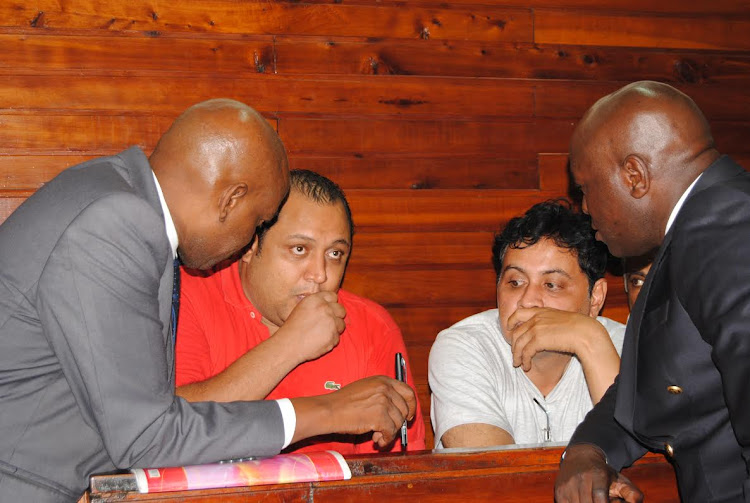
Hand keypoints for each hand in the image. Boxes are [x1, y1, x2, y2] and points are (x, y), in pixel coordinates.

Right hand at [276, 291, 345, 363]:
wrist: (289, 345)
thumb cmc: (293, 327)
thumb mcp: (302, 308)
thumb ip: (318, 304)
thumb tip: (334, 305)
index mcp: (316, 300)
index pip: (333, 296)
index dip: (331, 304)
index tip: (327, 310)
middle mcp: (325, 309)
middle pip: (341, 310)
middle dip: (337, 316)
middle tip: (327, 322)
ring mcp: (331, 323)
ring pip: (341, 325)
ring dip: (335, 329)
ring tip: (322, 333)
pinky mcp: (333, 337)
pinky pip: (337, 338)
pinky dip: (331, 340)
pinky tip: (320, 341)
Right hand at [291, 376, 415, 447]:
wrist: (330, 410)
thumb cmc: (344, 402)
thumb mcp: (366, 389)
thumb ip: (383, 395)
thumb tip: (399, 411)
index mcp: (383, 380)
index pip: (408, 392)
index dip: (412, 406)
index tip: (409, 416)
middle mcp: (385, 388)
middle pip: (404, 410)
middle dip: (398, 423)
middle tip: (386, 430)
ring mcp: (383, 401)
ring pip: (398, 423)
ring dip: (389, 433)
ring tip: (377, 435)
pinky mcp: (380, 416)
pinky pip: (391, 432)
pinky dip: (385, 440)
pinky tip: (376, 440)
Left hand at [507, 307, 607, 370]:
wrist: (585, 332)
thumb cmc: (580, 328)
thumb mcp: (561, 319)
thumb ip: (550, 322)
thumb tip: (548, 330)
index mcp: (541, 311)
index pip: (518, 313)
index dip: (510, 322)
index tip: (509, 329)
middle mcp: (535, 318)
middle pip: (516, 332)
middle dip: (514, 345)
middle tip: (515, 355)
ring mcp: (535, 328)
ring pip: (518, 344)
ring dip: (517, 356)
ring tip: (518, 364)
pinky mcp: (538, 339)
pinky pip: (525, 352)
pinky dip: (524, 360)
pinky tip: (527, 366)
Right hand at [555, 444, 642, 502]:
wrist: (580, 457)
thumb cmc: (602, 472)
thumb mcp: (620, 479)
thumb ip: (632, 493)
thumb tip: (636, 502)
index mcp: (597, 475)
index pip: (599, 499)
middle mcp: (580, 479)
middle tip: (603, 501)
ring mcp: (568, 486)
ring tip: (592, 499)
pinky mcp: (559, 492)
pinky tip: (582, 501)